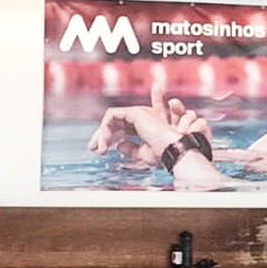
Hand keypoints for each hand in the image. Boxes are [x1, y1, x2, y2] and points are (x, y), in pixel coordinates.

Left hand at [87, 86, 208, 166]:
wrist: (173, 151)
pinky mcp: (135, 113)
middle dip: (101, 135)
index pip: (121, 128)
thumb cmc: (163, 154)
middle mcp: (141, 117)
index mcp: (144, 126)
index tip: (100, 151)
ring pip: (111, 118)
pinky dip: (105, 128)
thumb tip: (118, 145)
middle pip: (114, 122)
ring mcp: (138, 113)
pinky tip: (105, 142)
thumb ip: (130, 149)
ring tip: (99, 149)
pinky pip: (111, 116)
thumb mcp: (143, 154)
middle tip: (93, 148)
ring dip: (102, 134)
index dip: (108, 137)